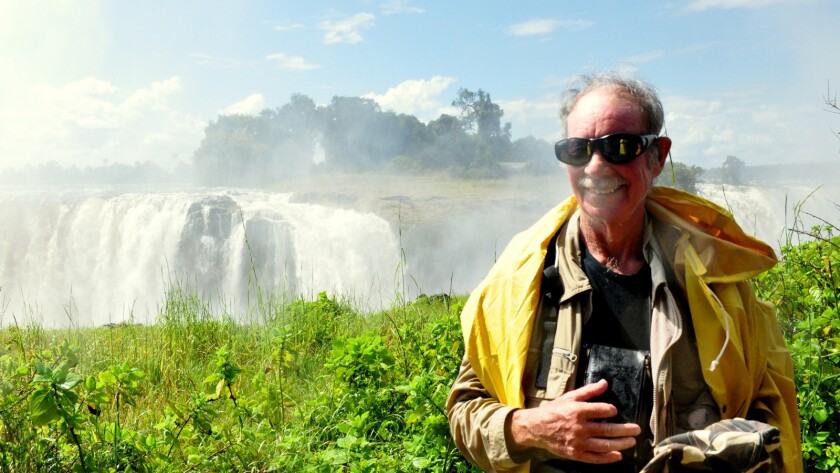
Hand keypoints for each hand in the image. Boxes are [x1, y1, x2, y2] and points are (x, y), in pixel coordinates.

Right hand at [508, 379, 640, 463]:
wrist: (536, 428)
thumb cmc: (554, 410)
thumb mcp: (570, 396)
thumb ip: (589, 391)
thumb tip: (605, 383)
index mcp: (577, 410)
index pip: (602, 410)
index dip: (611, 410)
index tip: (614, 411)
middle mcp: (579, 427)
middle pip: (607, 429)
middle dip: (625, 430)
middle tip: (636, 429)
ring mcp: (577, 442)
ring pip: (604, 445)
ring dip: (621, 444)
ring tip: (631, 442)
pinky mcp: (575, 454)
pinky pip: (594, 458)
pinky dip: (607, 458)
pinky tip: (617, 455)